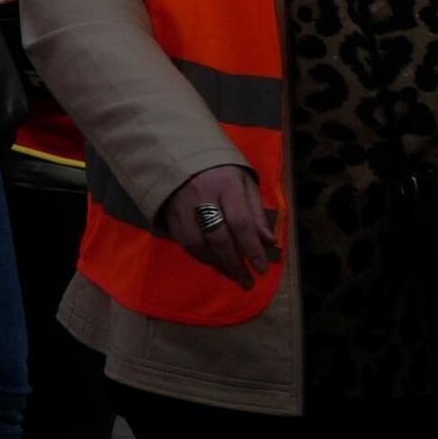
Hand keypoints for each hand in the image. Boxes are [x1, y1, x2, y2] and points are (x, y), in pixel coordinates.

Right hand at [164, 161, 278, 285]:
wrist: (178, 155)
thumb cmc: (220, 170)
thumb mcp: (244, 182)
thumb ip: (256, 212)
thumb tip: (268, 241)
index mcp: (226, 185)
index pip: (240, 222)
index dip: (252, 249)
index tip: (262, 269)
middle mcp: (202, 196)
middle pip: (219, 237)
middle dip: (235, 264)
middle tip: (248, 282)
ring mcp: (182, 206)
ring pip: (199, 243)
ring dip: (218, 264)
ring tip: (233, 276)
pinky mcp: (169, 214)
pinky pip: (185, 242)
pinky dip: (201, 257)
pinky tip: (214, 263)